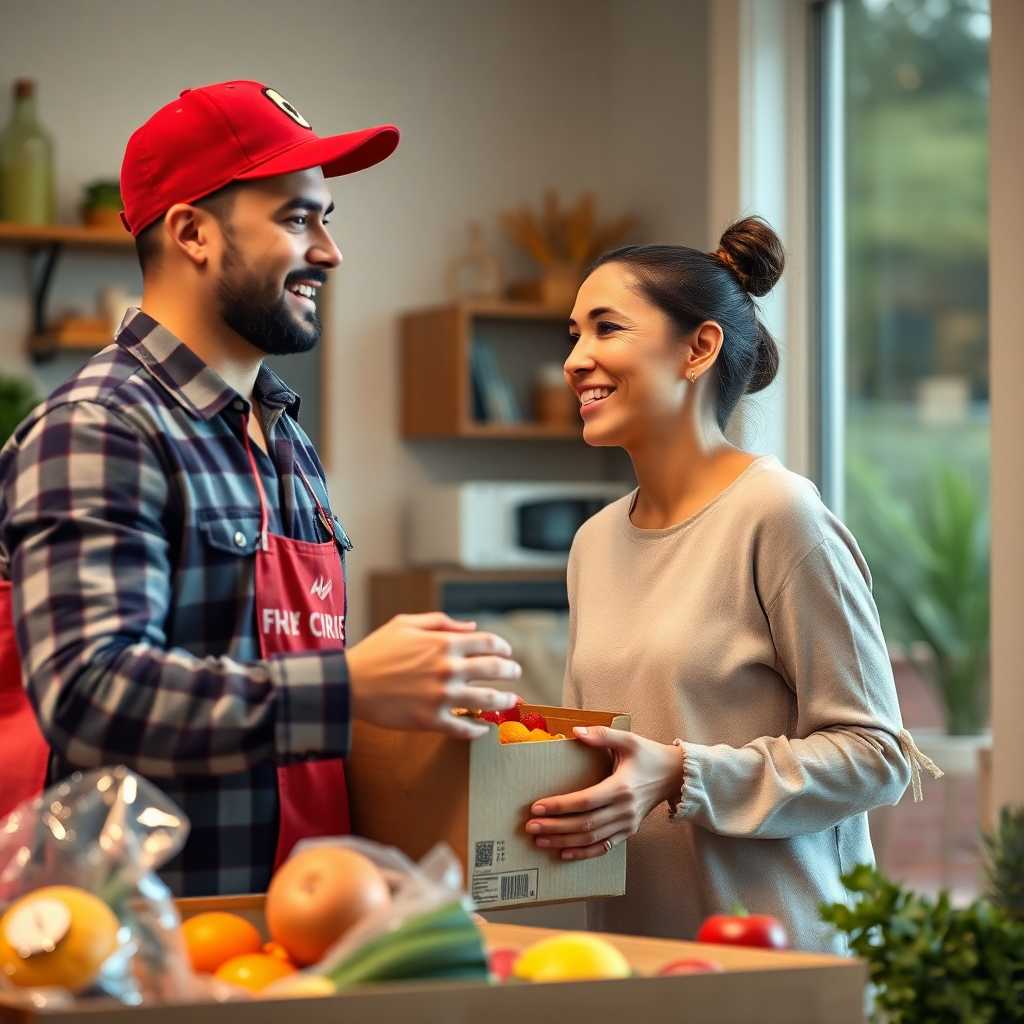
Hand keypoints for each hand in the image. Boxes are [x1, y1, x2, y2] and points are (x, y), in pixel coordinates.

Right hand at [347, 612, 521, 738]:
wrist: (350, 683)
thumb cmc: (376, 650)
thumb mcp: (406, 624)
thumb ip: (441, 622)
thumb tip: (471, 627)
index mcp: (444, 643)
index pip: (488, 643)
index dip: (503, 647)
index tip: (507, 652)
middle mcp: (448, 669)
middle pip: (494, 670)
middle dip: (510, 672)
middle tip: (515, 674)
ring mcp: (442, 697)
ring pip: (486, 701)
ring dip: (504, 701)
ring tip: (510, 701)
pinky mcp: (431, 721)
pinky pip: (463, 728)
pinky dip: (477, 730)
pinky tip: (482, 729)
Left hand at [525, 727, 684, 859]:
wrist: (675, 776)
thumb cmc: (649, 755)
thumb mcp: (628, 740)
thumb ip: (602, 735)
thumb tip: (575, 731)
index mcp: (621, 787)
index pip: (585, 801)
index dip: (560, 806)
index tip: (537, 807)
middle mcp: (624, 810)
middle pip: (584, 824)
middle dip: (555, 827)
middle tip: (531, 827)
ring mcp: (627, 824)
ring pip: (591, 839)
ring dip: (563, 841)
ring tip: (540, 840)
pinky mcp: (628, 831)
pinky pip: (603, 847)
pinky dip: (583, 853)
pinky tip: (564, 853)